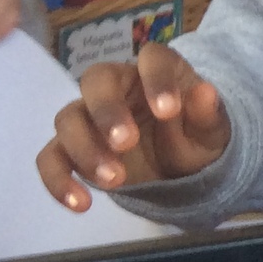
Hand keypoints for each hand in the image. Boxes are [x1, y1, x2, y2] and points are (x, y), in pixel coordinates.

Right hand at [37, 43, 230, 211]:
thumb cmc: (195, 136)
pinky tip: (80, 203)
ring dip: (85, 150)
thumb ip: (208, 113)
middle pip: (94, 81)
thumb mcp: (211, 131)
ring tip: (116, 181)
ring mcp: (90, 117)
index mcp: (156, 71)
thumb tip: (207, 92)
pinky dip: (58, 180)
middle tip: (127, 143)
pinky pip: (51, 158)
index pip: (152, 58)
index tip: (168, 111)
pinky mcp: (72, 150)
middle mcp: (117, 87)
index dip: (156, 79)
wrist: (181, 168)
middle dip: (107, 111)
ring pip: (68, 119)